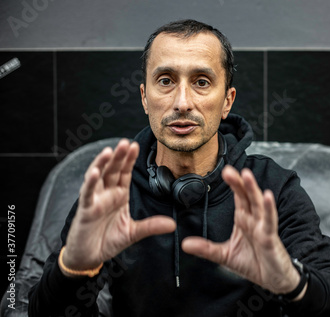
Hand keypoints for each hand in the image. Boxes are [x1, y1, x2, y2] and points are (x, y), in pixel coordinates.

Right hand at [61, 139, 175, 275]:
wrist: (90, 257)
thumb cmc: (108, 241)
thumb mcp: (133, 233)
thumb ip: (151, 226)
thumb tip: (173, 225)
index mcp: (119, 195)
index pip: (125, 173)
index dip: (129, 160)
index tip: (136, 146)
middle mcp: (107, 194)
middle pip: (113, 170)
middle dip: (119, 156)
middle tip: (126, 142)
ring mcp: (95, 200)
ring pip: (98, 177)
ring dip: (102, 163)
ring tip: (109, 150)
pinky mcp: (85, 210)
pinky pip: (88, 194)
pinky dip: (90, 183)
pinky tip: (95, 172)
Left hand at [182, 166, 306, 299]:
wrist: (273, 280)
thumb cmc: (254, 264)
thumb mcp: (225, 255)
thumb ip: (206, 249)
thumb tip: (185, 244)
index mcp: (244, 220)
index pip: (239, 198)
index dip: (233, 184)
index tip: (224, 171)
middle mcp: (254, 220)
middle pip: (247, 196)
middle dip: (239, 182)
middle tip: (229, 170)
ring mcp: (263, 227)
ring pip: (258, 204)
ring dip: (253, 189)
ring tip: (246, 175)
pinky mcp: (270, 237)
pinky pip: (270, 221)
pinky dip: (269, 208)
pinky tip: (267, 196)